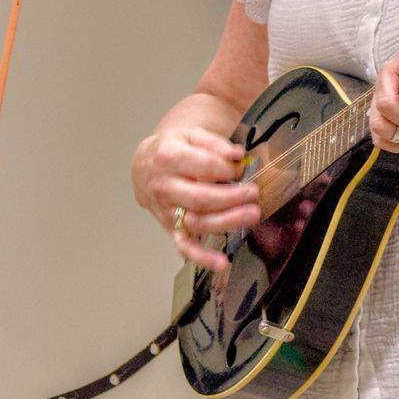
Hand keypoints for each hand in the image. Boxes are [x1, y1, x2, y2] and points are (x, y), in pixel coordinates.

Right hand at [131, 126, 259, 272]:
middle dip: (231, 197)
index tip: (241, 169)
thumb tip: (237, 154)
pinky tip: (221, 263)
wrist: (145, 166)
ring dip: (226, 222)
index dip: (228, 169)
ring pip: (196, 222)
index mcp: (168, 157)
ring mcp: (166, 210)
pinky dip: (202, 258)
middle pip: (200, 197)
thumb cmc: (171, 149)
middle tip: (253, 193)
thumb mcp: (190, 135)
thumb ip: (215, 143)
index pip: (204, 166)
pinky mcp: (170, 228)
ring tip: (250, 216)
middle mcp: (164, 186)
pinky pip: (185, 247)